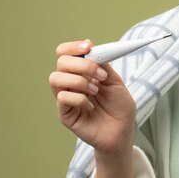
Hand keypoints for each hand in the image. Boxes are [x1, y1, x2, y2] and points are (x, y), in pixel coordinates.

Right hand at [48, 40, 135, 156]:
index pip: (65, 53)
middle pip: (61, 62)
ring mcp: (66, 98)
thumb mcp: (115, 81)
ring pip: (55, 78)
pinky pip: (62, 98)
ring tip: (95, 91)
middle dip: (82, 64)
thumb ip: (103, 64)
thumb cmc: (119, 107)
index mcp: (81, 72)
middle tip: (100, 75)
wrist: (123, 131)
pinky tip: (91, 106)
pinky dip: (79, 98)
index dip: (73, 47)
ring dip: (79, 81)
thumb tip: (90, 46)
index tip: (88, 47)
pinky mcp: (65, 114)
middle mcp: (70, 83)